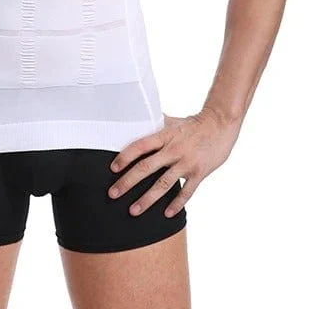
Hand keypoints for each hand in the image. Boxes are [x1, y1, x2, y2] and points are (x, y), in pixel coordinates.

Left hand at [107, 107, 240, 217]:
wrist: (220, 125)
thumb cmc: (193, 124)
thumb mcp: (172, 121)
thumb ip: (154, 124)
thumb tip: (136, 120)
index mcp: (165, 135)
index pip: (140, 146)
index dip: (125, 157)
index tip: (113, 168)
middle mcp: (174, 150)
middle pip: (146, 168)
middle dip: (128, 182)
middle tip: (113, 194)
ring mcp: (187, 163)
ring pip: (163, 184)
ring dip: (147, 199)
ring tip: (133, 210)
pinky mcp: (199, 173)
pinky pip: (186, 192)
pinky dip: (176, 204)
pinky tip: (166, 214)